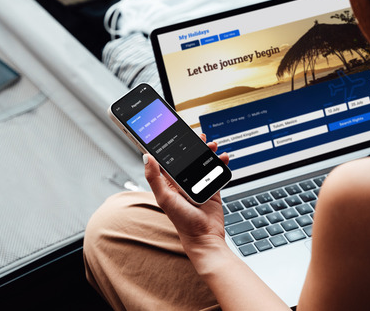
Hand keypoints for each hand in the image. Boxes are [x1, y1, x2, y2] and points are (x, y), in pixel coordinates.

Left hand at [144, 134, 229, 250]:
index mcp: (169, 182)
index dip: (170, 146)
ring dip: (207, 151)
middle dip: (193, 145)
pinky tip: (222, 157)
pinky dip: (220, 162)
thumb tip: (146, 157)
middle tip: (197, 136)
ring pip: (203, 161)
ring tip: (211, 145)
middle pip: (187, 157)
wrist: (205, 237)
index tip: (172, 132)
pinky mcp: (212, 187)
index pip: (168, 159)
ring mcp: (198, 183)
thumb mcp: (164, 198)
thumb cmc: (182, 221)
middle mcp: (183, 181)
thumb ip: (154, 178)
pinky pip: (216, 170)